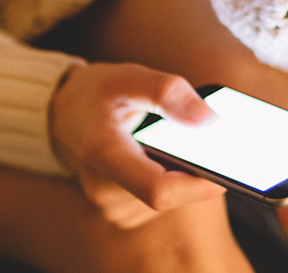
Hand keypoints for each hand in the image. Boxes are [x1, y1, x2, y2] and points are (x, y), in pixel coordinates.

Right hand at [49, 63, 226, 228]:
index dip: (199, 185)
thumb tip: (209, 120)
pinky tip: (159, 156)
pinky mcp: (118, 209)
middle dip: (193, 172)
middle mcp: (103, 189)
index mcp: (103, 154)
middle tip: (198, 140)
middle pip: (169, 195)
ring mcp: (109, 204)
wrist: (60, 114)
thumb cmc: (94, 93)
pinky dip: (170, 180)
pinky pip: (159, 202)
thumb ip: (167, 92)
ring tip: (167, 142)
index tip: (226, 169)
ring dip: (181, 175)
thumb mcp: (127, 77)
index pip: (159, 190)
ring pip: (168, 200)